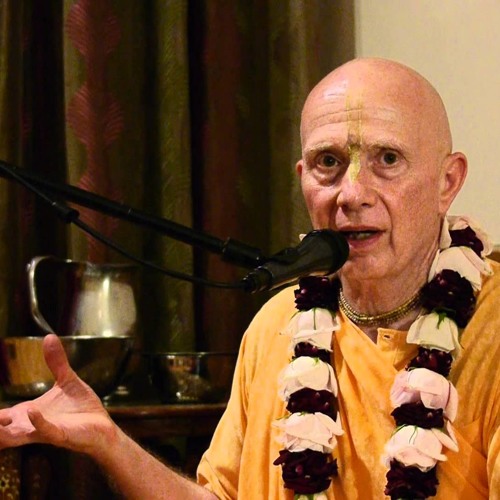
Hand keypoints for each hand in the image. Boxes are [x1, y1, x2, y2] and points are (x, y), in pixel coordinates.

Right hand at [0, 334, 116, 455]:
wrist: (103, 426)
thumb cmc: (82, 408)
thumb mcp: (67, 381)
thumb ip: (56, 362)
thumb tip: (49, 337)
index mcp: (28, 413)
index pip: (0, 416)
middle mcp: (31, 425)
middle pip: (0, 431)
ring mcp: (44, 431)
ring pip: (13, 437)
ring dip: (2, 429)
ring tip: (1, 417)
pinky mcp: (61, 435)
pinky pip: (45, 431)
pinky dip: (37, 421)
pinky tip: (32, 410)